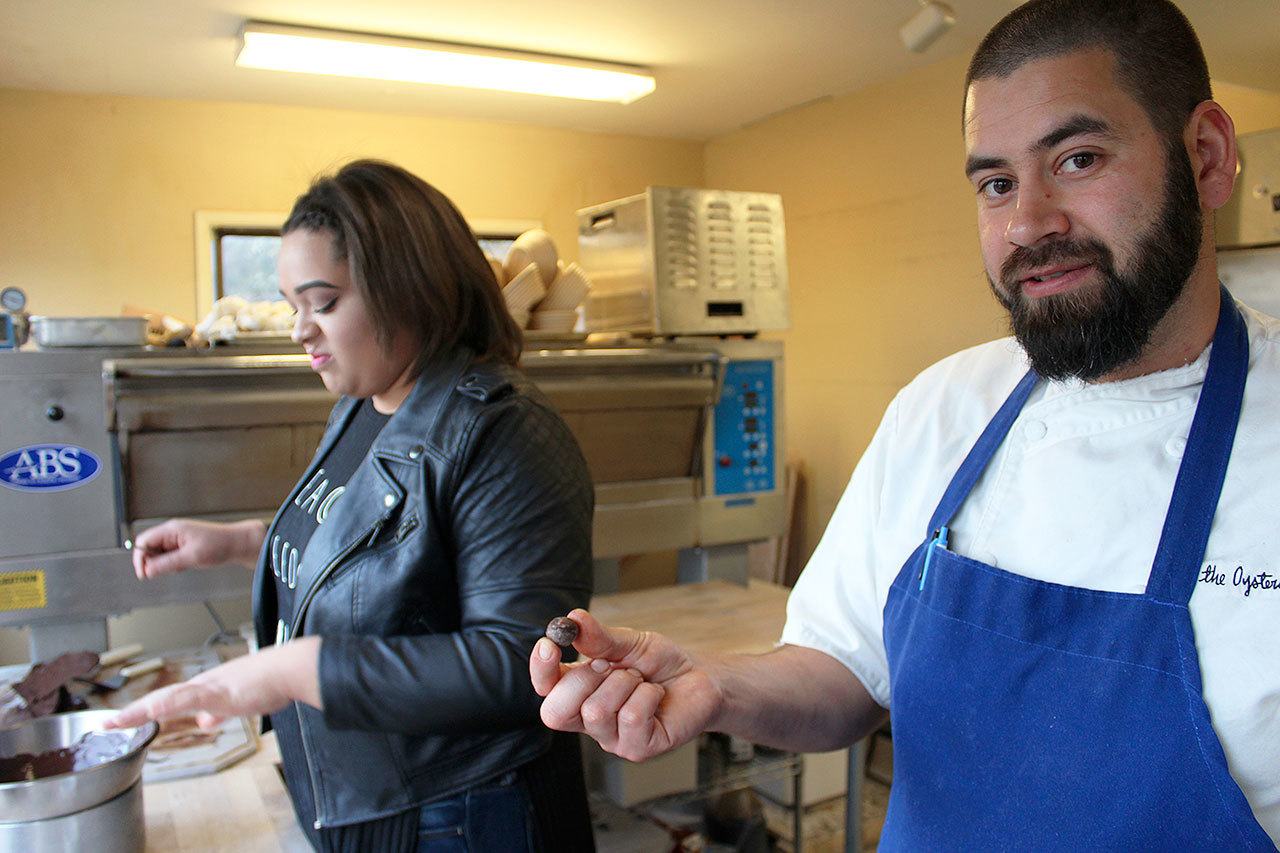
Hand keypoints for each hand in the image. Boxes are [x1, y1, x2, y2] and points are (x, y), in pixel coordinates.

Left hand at [104, 638, 321, 730]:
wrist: (291, 668)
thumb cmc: (273, 681)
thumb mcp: (241, 702)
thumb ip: (221, 711)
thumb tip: (205, 721)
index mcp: (207, 688)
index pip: (169, 700)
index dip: (144, 711)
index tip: (121, 720)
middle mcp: (204, 684)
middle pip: (161, 698)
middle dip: (132, 713)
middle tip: (104, 724)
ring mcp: (211, 686)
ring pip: (169, 698)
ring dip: (141, 710)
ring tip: (116, 721)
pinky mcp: (222, 691)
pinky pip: (191, 699)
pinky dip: (169, 704)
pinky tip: (152, 710)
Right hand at [133, 519, 262, 578]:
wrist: (238, 544)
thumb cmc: (219, 545)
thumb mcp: (190, 557)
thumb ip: (167, 564)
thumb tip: (147, 570)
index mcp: (171, 530)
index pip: (143, 542)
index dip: (140, 558)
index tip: (144, 573)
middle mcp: (172, 532)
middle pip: (149, 548)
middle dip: (152, 562)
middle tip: (163, 572)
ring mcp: (178, 539)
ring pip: (159, 554)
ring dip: (164, 565)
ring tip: (182, 566)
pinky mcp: (183, 546)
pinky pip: (169, 557)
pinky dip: (173, 565)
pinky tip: (186, 565)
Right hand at [530, 609, 720, 762]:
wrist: (701, 679)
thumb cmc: (661, 663)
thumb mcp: (630, 643)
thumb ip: (600, 637)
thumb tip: (573, 619)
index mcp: (580, 692)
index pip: (545, 688)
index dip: (540, 670)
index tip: (550, 645)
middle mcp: (590, 719)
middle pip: (555, 712)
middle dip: (582, 680)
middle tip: (609, 665)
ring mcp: (612, 738)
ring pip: (596, 712)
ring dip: (624, 683)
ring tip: (641, 680)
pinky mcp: (637, 749)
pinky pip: (630, 718)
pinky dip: (647, 696)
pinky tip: (656, 695)